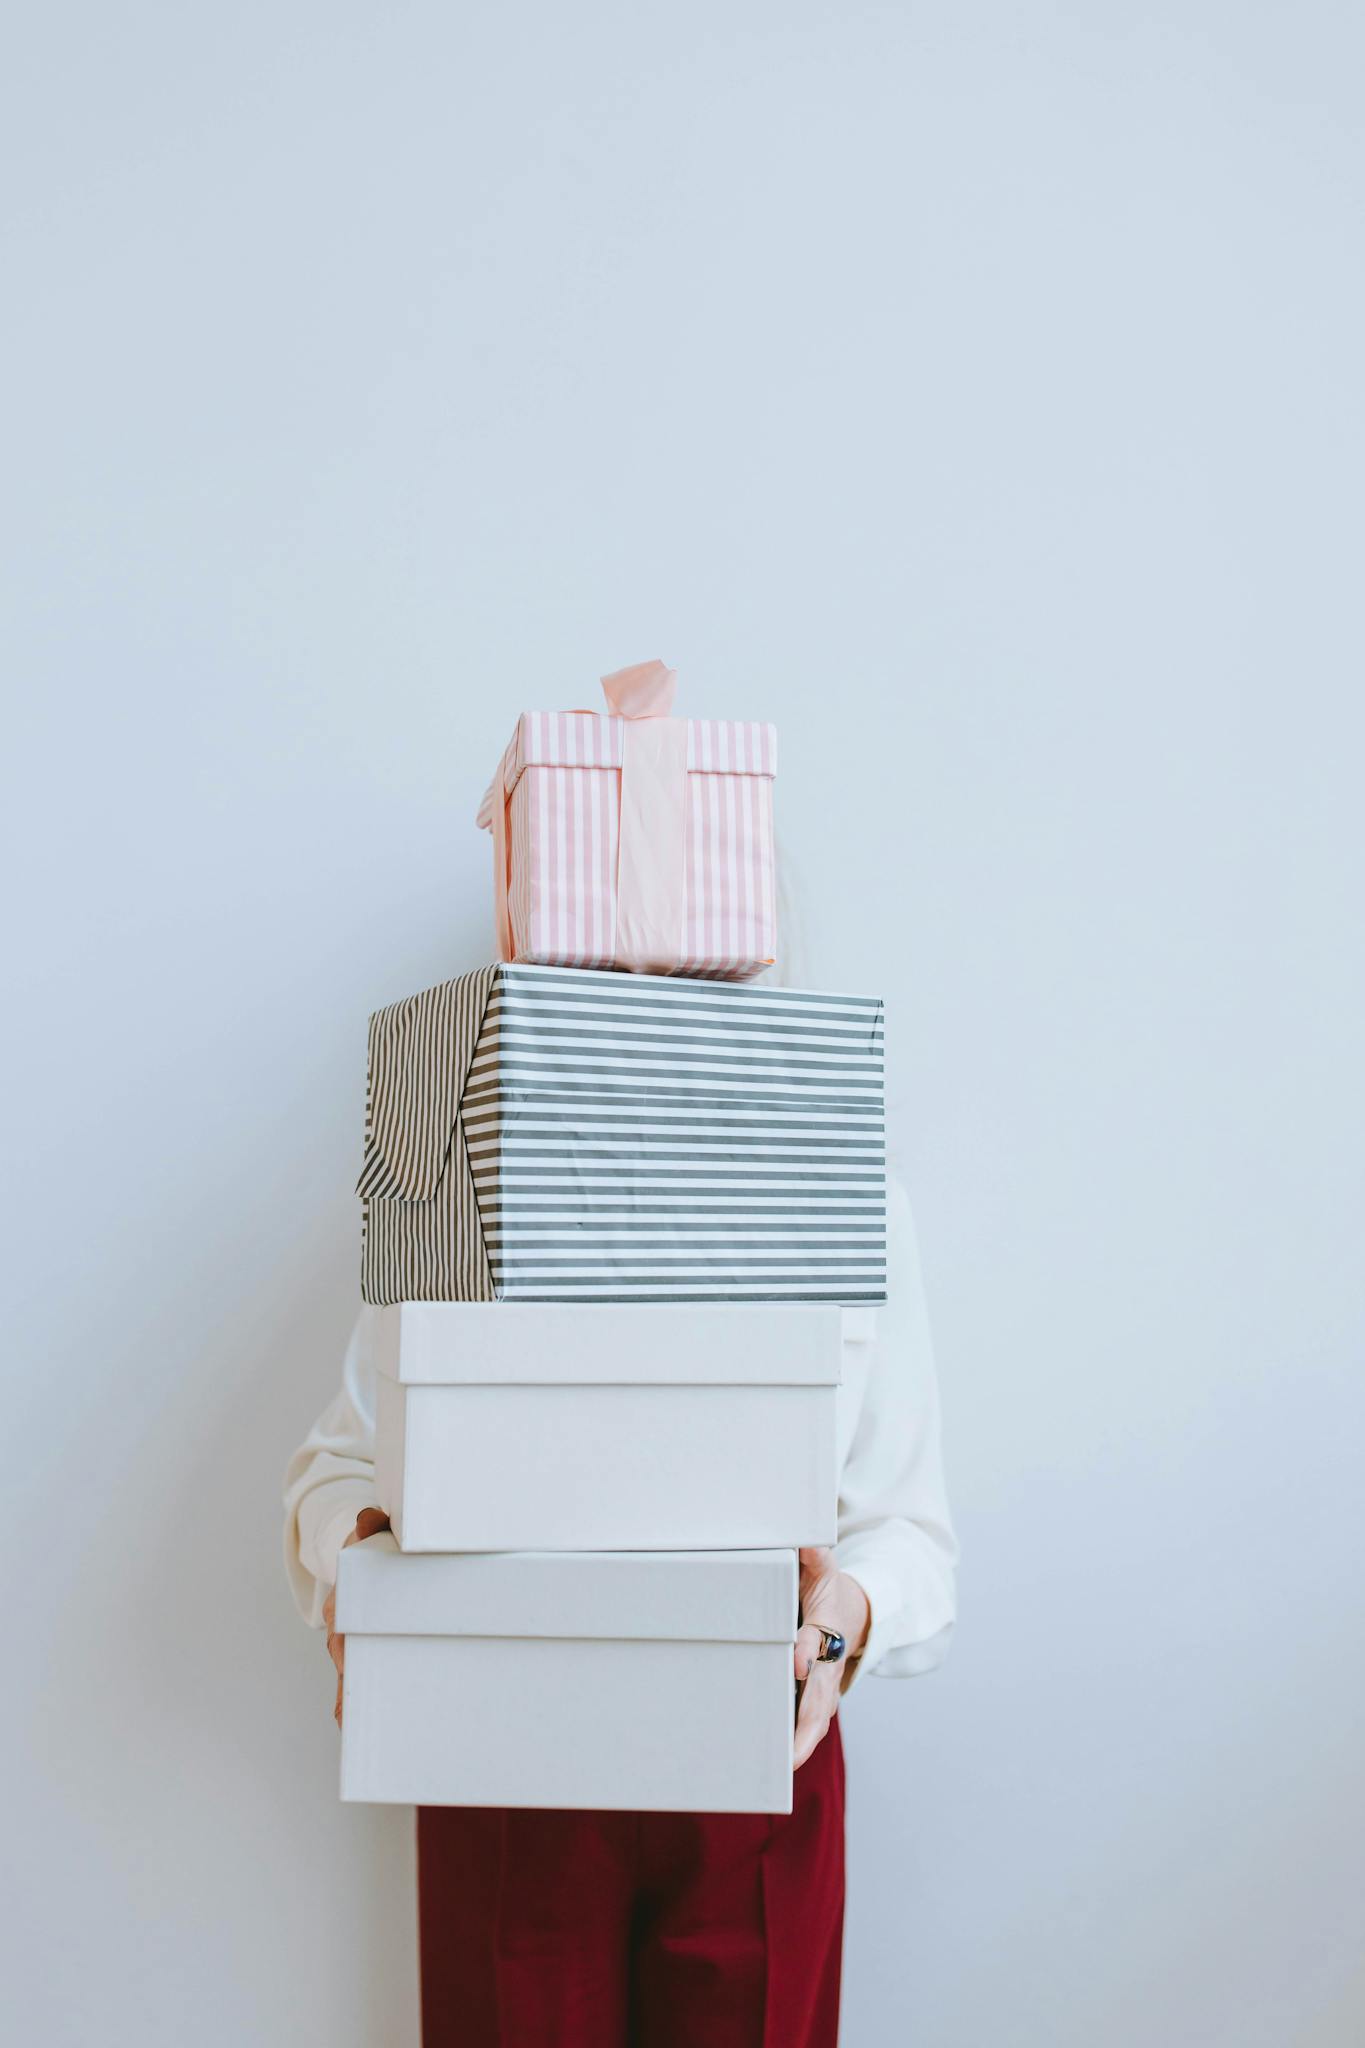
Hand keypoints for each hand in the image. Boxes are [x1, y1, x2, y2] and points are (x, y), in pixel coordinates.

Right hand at [322, 1508, 390, 1727]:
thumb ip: (371, 1524)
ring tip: (350, 1727)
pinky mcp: (363, 1657)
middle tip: (349, 1709)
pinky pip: (357, 1682)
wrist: (362, 1558)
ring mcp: (351, 1645)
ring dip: (347, 1701)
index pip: (342, 1623)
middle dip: (347, 1680)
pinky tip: (357, 1727)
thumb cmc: (373, 1546)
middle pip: (342, 1657)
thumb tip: (368, 1517)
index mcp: (345, 1600)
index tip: (345, 1654)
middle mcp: (342, 1628)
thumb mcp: (372, 1531)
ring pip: (346, 1676)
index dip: (344, 1638)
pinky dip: (353, 1705)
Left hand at [793, 1546, 869, 1770]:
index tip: (798, 1662)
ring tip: (781, 1769)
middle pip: (820, 1697)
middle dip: (807, 1724)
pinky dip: (798, 1744)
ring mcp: (824, 1683)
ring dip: (802, 1743)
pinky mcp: (815, 1696)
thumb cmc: (828, 1589)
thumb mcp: (823, 1566)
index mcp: (826, 1626)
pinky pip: (809, 1723)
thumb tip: (807, 1541)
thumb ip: (814, 1555)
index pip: (817, 1640)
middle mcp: (828, 1662)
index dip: (808, 1650)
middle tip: (791, 1753)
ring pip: (817, 1718)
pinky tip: (775, 1764)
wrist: (854, 1613)